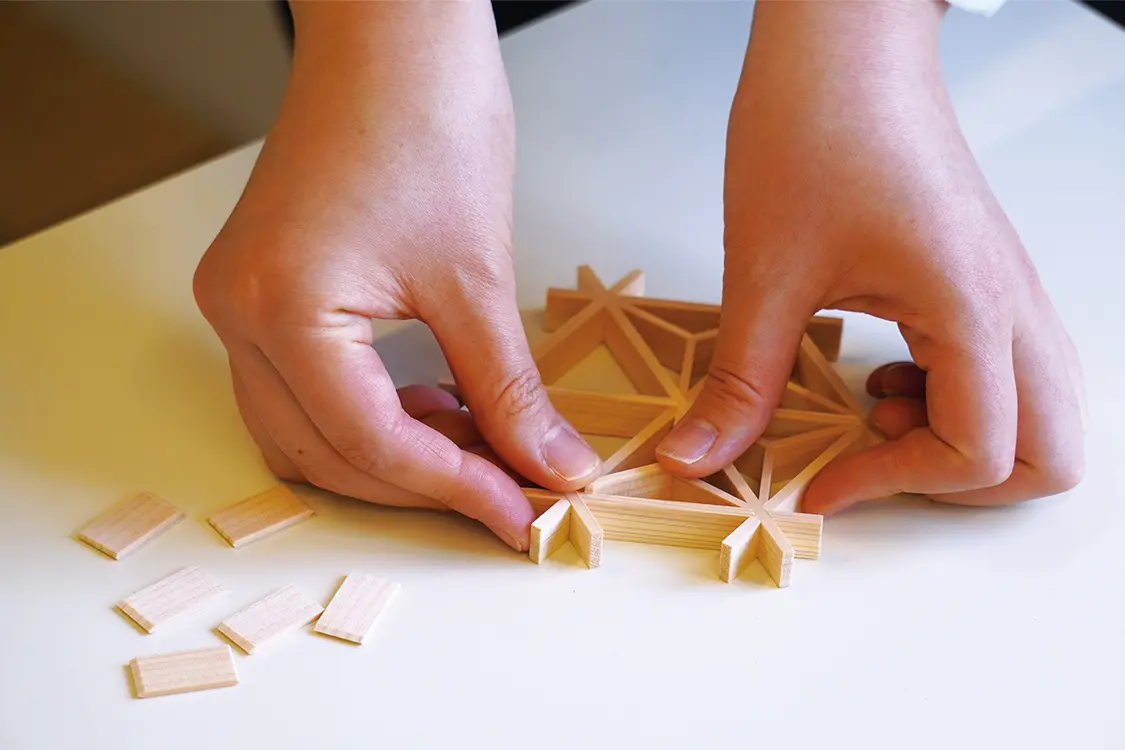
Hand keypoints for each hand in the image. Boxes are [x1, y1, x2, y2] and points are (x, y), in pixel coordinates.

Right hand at [193, 1, 600, 551]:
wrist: (391, 33)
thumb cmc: (425, 116)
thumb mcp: (477, 277)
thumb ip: (510, 390)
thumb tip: (550, 467)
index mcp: (280, 308)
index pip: (371, 443)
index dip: (456, 490)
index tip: (521, 515)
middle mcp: (237, 314)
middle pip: (325, 455)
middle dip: (421, 484)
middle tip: (508, 491)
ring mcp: (237, 302)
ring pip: (306, 434)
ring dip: (390, 456)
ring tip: (476, 447)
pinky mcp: (257, 289)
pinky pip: (301, 390)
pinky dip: (367, 415)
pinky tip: (434, 405)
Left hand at [656, 1, 1085, 512]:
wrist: (842, 44)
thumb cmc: (814, 128)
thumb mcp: (764, 273)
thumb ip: (737, 382)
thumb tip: (695, 458)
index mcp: (971, 306)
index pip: (978, 452)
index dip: (892, 485)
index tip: (817, 482)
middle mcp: (1010, 305)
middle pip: (1051, 454)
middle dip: (964, 485)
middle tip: (875, 461)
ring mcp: (1007, 291)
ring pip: (1040, 413)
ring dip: (963, 441)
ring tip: (875, 410)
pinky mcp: (983, 278)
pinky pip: (1006, 371)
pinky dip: (954, 398)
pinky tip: (882, 372)